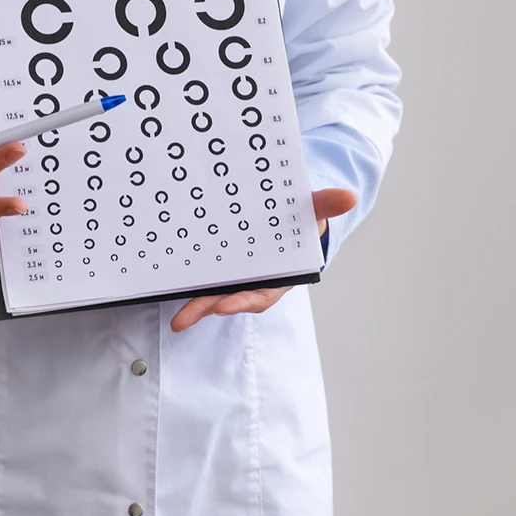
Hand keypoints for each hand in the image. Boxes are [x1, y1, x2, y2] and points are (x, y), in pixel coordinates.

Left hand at [169, 188, 356, 332]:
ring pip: (214, 293)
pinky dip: (189, 283)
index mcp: (279, 274)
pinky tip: (167, 285)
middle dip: (208, 308)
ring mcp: (236, 275)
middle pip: (230, 298)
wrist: (289, 215)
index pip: (261, 293)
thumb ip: (325, 204)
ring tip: (176, 319)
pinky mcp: (220, 266)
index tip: (225, 306)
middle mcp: (256, 280)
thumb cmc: (302, 218)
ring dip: (195, 306)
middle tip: (185, 318)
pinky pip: (204, 276)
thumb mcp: (314, 210)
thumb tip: (348, 196)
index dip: (244, 301)